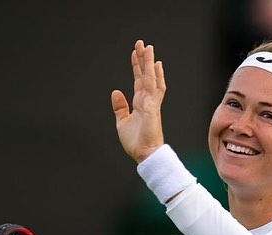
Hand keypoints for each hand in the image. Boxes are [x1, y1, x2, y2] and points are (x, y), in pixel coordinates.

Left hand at [112, 39, 165, 162]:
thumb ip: (120, 107)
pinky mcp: (153, 106)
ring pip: (151, 77)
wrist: (145, 154)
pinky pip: (155, 87)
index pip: (139, 81)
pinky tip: (155, 64)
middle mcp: (147, 100)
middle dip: (143, 59)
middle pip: (145, 75)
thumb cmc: (136, 142)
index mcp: (140, 104)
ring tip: (147, 47)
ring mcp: (151, 102)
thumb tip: (116, 91)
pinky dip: (155, 75)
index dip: (137, 67)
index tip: (135, 54)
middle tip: (141, 43)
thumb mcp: (122, 122)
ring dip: (149, 62)